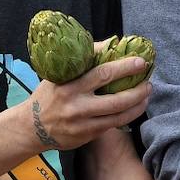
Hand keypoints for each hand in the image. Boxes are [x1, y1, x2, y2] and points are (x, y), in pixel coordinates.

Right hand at [26, 55, 151, 151]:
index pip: (103, 74)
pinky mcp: (86, 136)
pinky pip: (112, 125)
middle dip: (138, 91)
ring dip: (137, 106)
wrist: (31, 127)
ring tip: (146, 96)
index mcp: (70, 86)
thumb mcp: (59, 75)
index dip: (125, 67)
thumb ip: (85, 59)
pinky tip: (135, 108)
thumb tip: (112, 44)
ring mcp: (83, 124)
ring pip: (118, 116)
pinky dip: (127, 116)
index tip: (141, 62)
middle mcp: (77, 106)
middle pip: (116, 100)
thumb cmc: (49, 95)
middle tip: (148, 83)